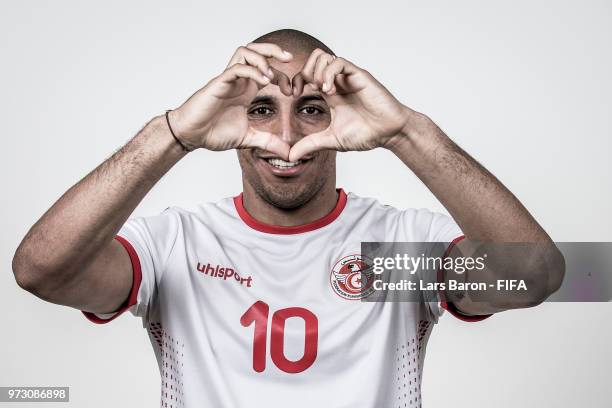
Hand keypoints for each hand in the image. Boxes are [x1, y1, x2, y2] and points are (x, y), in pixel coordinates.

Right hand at [168, 43, 293, 157]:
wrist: (191, 136)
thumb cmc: (213, 133)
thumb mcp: (248, 139)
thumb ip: (268, 142)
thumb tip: (288, 154)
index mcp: (246, 90)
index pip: (268, 71)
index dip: (283, 76)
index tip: (292, 92)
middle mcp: (239, 81)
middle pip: (256, 51)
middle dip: (274, 50)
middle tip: (290, 58)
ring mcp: (228, 80)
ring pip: (245, 52)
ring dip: (262, 57)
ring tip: (272, 74)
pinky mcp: (218, 83)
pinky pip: (236, 68)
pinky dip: (252, 71)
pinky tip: (264, 81)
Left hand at [288, 49, 411, 160]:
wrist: (390, 133)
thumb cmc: (366, 134)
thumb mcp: (331, 140)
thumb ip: (311, 145)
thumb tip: (290, 156)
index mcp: (330, 93)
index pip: (306, 75)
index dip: (296, 81)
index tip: (292, 95)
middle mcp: (337, 82)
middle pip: (312, 60)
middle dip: (302, 72)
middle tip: (303, 91)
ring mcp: (348, 77)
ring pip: (324, 56)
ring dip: (316, 72)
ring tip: (321, 91)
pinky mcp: (359, 75)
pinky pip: (338, 63)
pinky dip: (329, 74)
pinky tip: (330, 92)